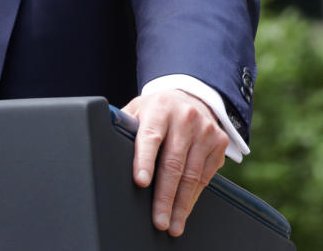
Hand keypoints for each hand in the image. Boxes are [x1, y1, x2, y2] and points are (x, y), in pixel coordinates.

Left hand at [122, 89, 229, 236]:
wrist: (191, 97)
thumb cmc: (157, 111)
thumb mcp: (138, 110)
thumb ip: (123, 126)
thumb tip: (103, 143)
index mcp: (159, 108)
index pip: (151, 136)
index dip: (145, 160)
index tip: (141, 182)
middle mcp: (185, 118)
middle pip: (173, 163)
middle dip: (164, 196)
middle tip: (158, 220)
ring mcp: (205, 130)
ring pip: (192, 174)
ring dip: (181, 204)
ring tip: (172, 224)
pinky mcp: (219, 142)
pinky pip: (205, 176)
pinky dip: (193, 196)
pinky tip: (184, 209)